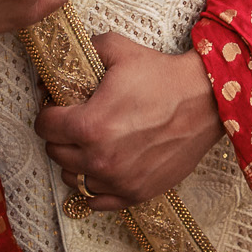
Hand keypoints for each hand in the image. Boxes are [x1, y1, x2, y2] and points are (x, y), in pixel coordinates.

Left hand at [35, 33, 223, 210]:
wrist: (205, 100)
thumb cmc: (162, 76)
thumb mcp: (117, 49)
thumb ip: (82, 51)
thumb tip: (57, 63)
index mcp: (89, 125)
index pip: (45, 127)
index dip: (47, 112)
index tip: (56, 107)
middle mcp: (100, 159)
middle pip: (55, 153)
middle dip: (59, 136)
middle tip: (73, 122)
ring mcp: (118, 180)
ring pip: (73, 179)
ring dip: (74, 161)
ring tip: (88, 145)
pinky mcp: (136, 193)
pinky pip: (97, 202)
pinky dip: (94, 187)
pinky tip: (101, 169)